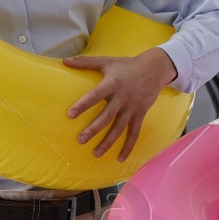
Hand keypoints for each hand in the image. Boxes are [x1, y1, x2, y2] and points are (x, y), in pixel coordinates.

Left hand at [61, 48, 177, 160]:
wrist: (154, 68)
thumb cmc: (126, 65)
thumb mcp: (106, 61)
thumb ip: (85, 62)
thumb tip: (64, 61)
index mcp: (112, 83)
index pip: (95, 95)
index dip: (83, 105)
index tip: (70, 114)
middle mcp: (122, 97)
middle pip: (107, 116)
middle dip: (94, 129)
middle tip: (81, 140)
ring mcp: (132, 107)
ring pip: (119, 128)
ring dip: (108, 142)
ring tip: (96, 153)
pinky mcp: (140, 114)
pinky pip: (134, 133)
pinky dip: (128, 146)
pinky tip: (120, 158)